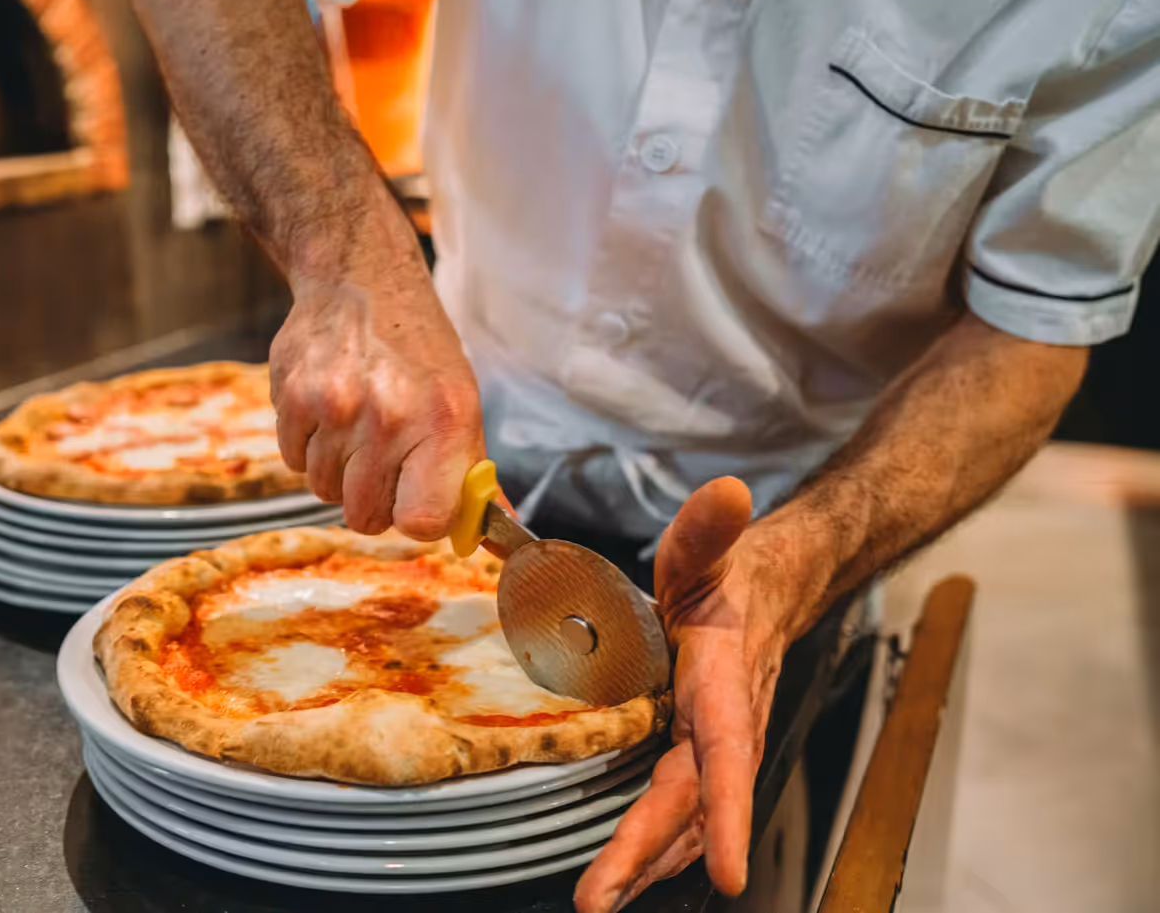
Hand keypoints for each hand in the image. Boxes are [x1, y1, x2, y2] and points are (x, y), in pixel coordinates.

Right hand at [270, 263, 483, 539]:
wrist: (361, 280)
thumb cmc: (418, 351)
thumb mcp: (461, 405)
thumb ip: (470, 476)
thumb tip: (495, 538)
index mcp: (443, 423)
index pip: (423, 521)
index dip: (416, 518)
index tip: (415, 500)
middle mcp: (389, 417)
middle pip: (364, 517)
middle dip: (372, 496)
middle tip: (381, 455)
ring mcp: (336, 407)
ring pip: (325, 491)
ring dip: (338, 469)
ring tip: (354, 422)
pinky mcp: (291, 397)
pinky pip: (294, 461)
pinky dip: (308, 445)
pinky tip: (326, 408)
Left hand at [575, 477, 798, 910]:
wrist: (766, 591)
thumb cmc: (730, 576)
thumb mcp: (706, 549)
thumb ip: (708, 529)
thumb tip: (727, 493)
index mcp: (725, 682)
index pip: (729, 754)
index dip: (731, 813)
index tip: (733, 875)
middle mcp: (724, 726)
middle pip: (692, 803)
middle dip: (647, 854)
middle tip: (598, 899)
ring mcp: (711, 747)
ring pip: (686, 818)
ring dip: (646, 862)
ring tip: (601, 899)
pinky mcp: (695, 755)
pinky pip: (679, 810)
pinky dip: (654, 846)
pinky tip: (625, 873)